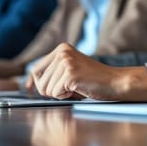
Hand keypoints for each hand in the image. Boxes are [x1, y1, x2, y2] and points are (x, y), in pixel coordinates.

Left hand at [29, 43, 146, 100]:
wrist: (116, 82)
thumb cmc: (94, 81)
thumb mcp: (70, 71)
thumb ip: (54, 73)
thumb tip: (31, 84)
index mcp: (61, 49)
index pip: (36, 69)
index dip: (33, 83)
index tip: (30, 90)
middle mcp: (62, 52)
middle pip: (39, 81)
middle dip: (50, 91)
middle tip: (68, 90)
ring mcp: (65, 62)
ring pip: (46, 89)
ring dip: (59, 94)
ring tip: (76, 88)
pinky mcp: (70, 74)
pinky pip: (55, 93)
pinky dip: (66, 96)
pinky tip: (79, 90)